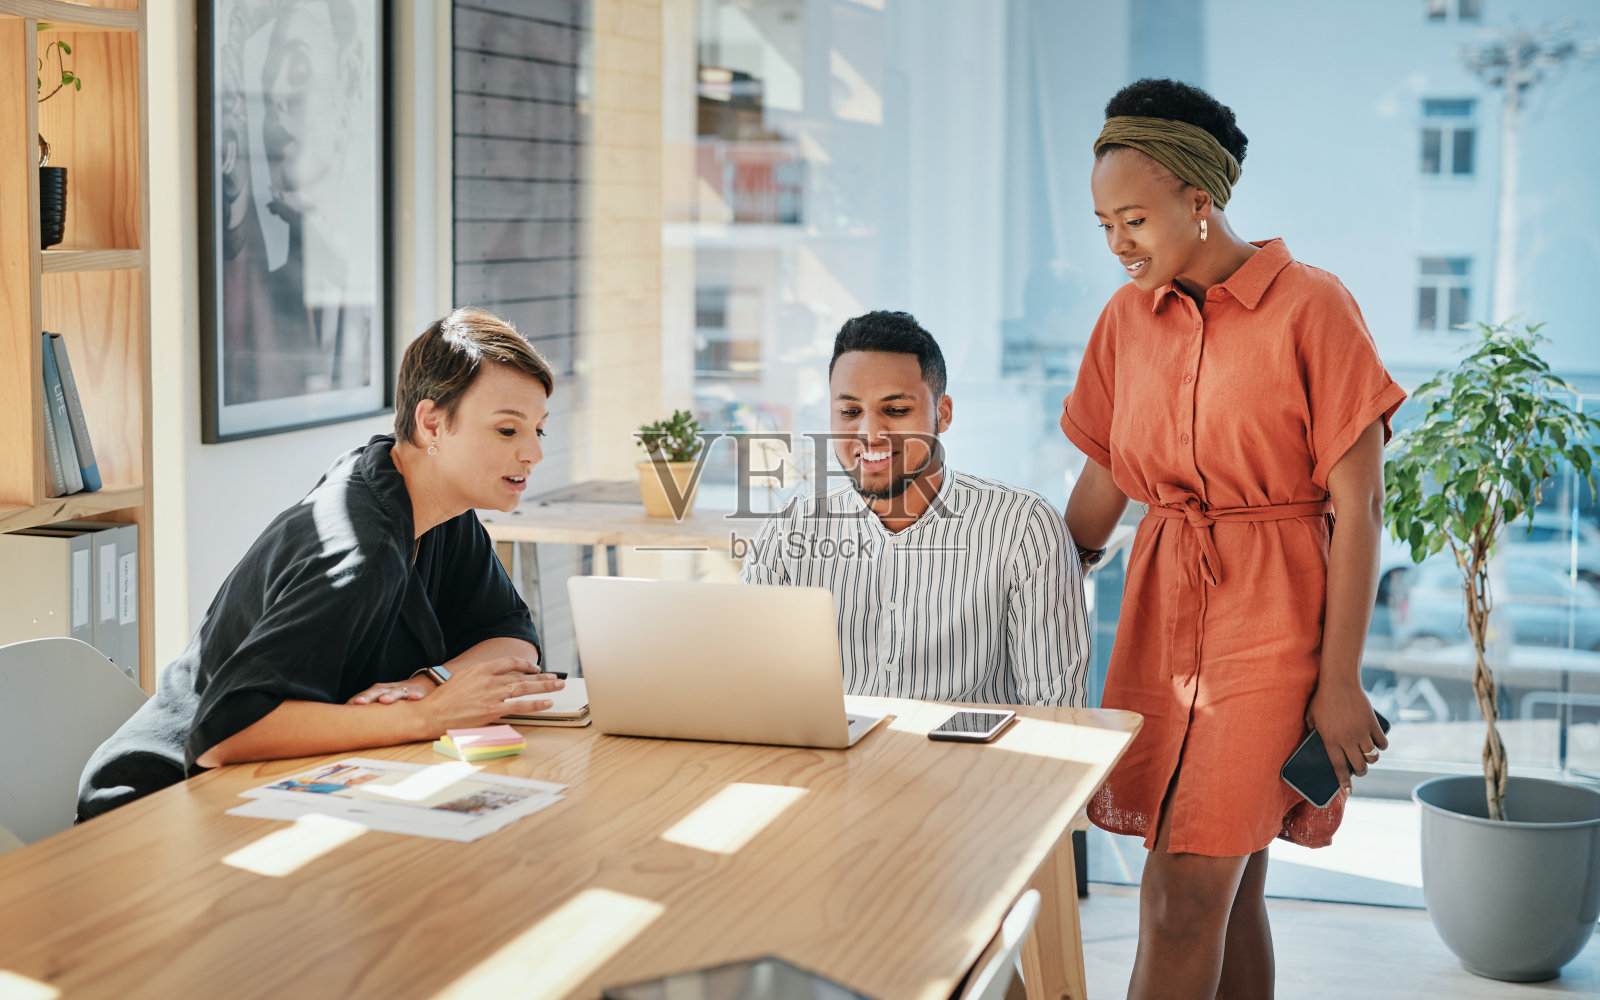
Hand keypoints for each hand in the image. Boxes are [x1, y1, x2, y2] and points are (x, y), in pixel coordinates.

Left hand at [347, 677, 433, 705]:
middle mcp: (388, 690)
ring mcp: (403, 690)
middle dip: (368, 697)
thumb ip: (367, 712)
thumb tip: (346, 727)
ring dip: (390, 695)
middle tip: (358, 703)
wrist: (423, 685)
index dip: (354, 701)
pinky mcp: (418, 692)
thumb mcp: (382, 703)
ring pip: (396, 691)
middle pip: (376, 691)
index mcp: (377, 693)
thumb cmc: (397, 698)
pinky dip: (415, 695)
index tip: (344, 710)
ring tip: (384, 700)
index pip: (363, 696)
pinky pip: (417, 693)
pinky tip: (415, 698)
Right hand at [417, 655, 562, 733]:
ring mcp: (491, 694)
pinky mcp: (492, 710)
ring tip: (558, 686)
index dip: (526, 665)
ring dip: (545, 687)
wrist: (430, 713)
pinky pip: (520, 706)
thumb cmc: (444, 699)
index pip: (510, 662)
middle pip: (522, 675)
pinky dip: (536, 704)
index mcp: (481, 668)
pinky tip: (547, 702)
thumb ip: (482, 676)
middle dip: (542, 676)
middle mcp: (488, 678)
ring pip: (525, 688)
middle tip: (556, 677)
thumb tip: (497, 679)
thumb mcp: (463, 678)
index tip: (536, 669)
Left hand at [1306, 680, 1388, 798]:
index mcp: (1331, 741)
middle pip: (1360, 766)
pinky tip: (1378, 745)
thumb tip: (1313, 742)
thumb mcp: (1310, 717)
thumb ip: (1312, 731)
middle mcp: (1347, 740)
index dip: (1344, 782)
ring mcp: (1362, 732)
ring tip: (1368, 757)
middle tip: (1360, 770)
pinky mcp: (1372, 724)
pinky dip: (1382, 746)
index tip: (1349, 791)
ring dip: (1371, 760)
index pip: (1339, 768)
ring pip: (1372, 757)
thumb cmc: (1322, 699)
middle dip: (1361, 772)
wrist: (1339, 682)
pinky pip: (1382, 743)